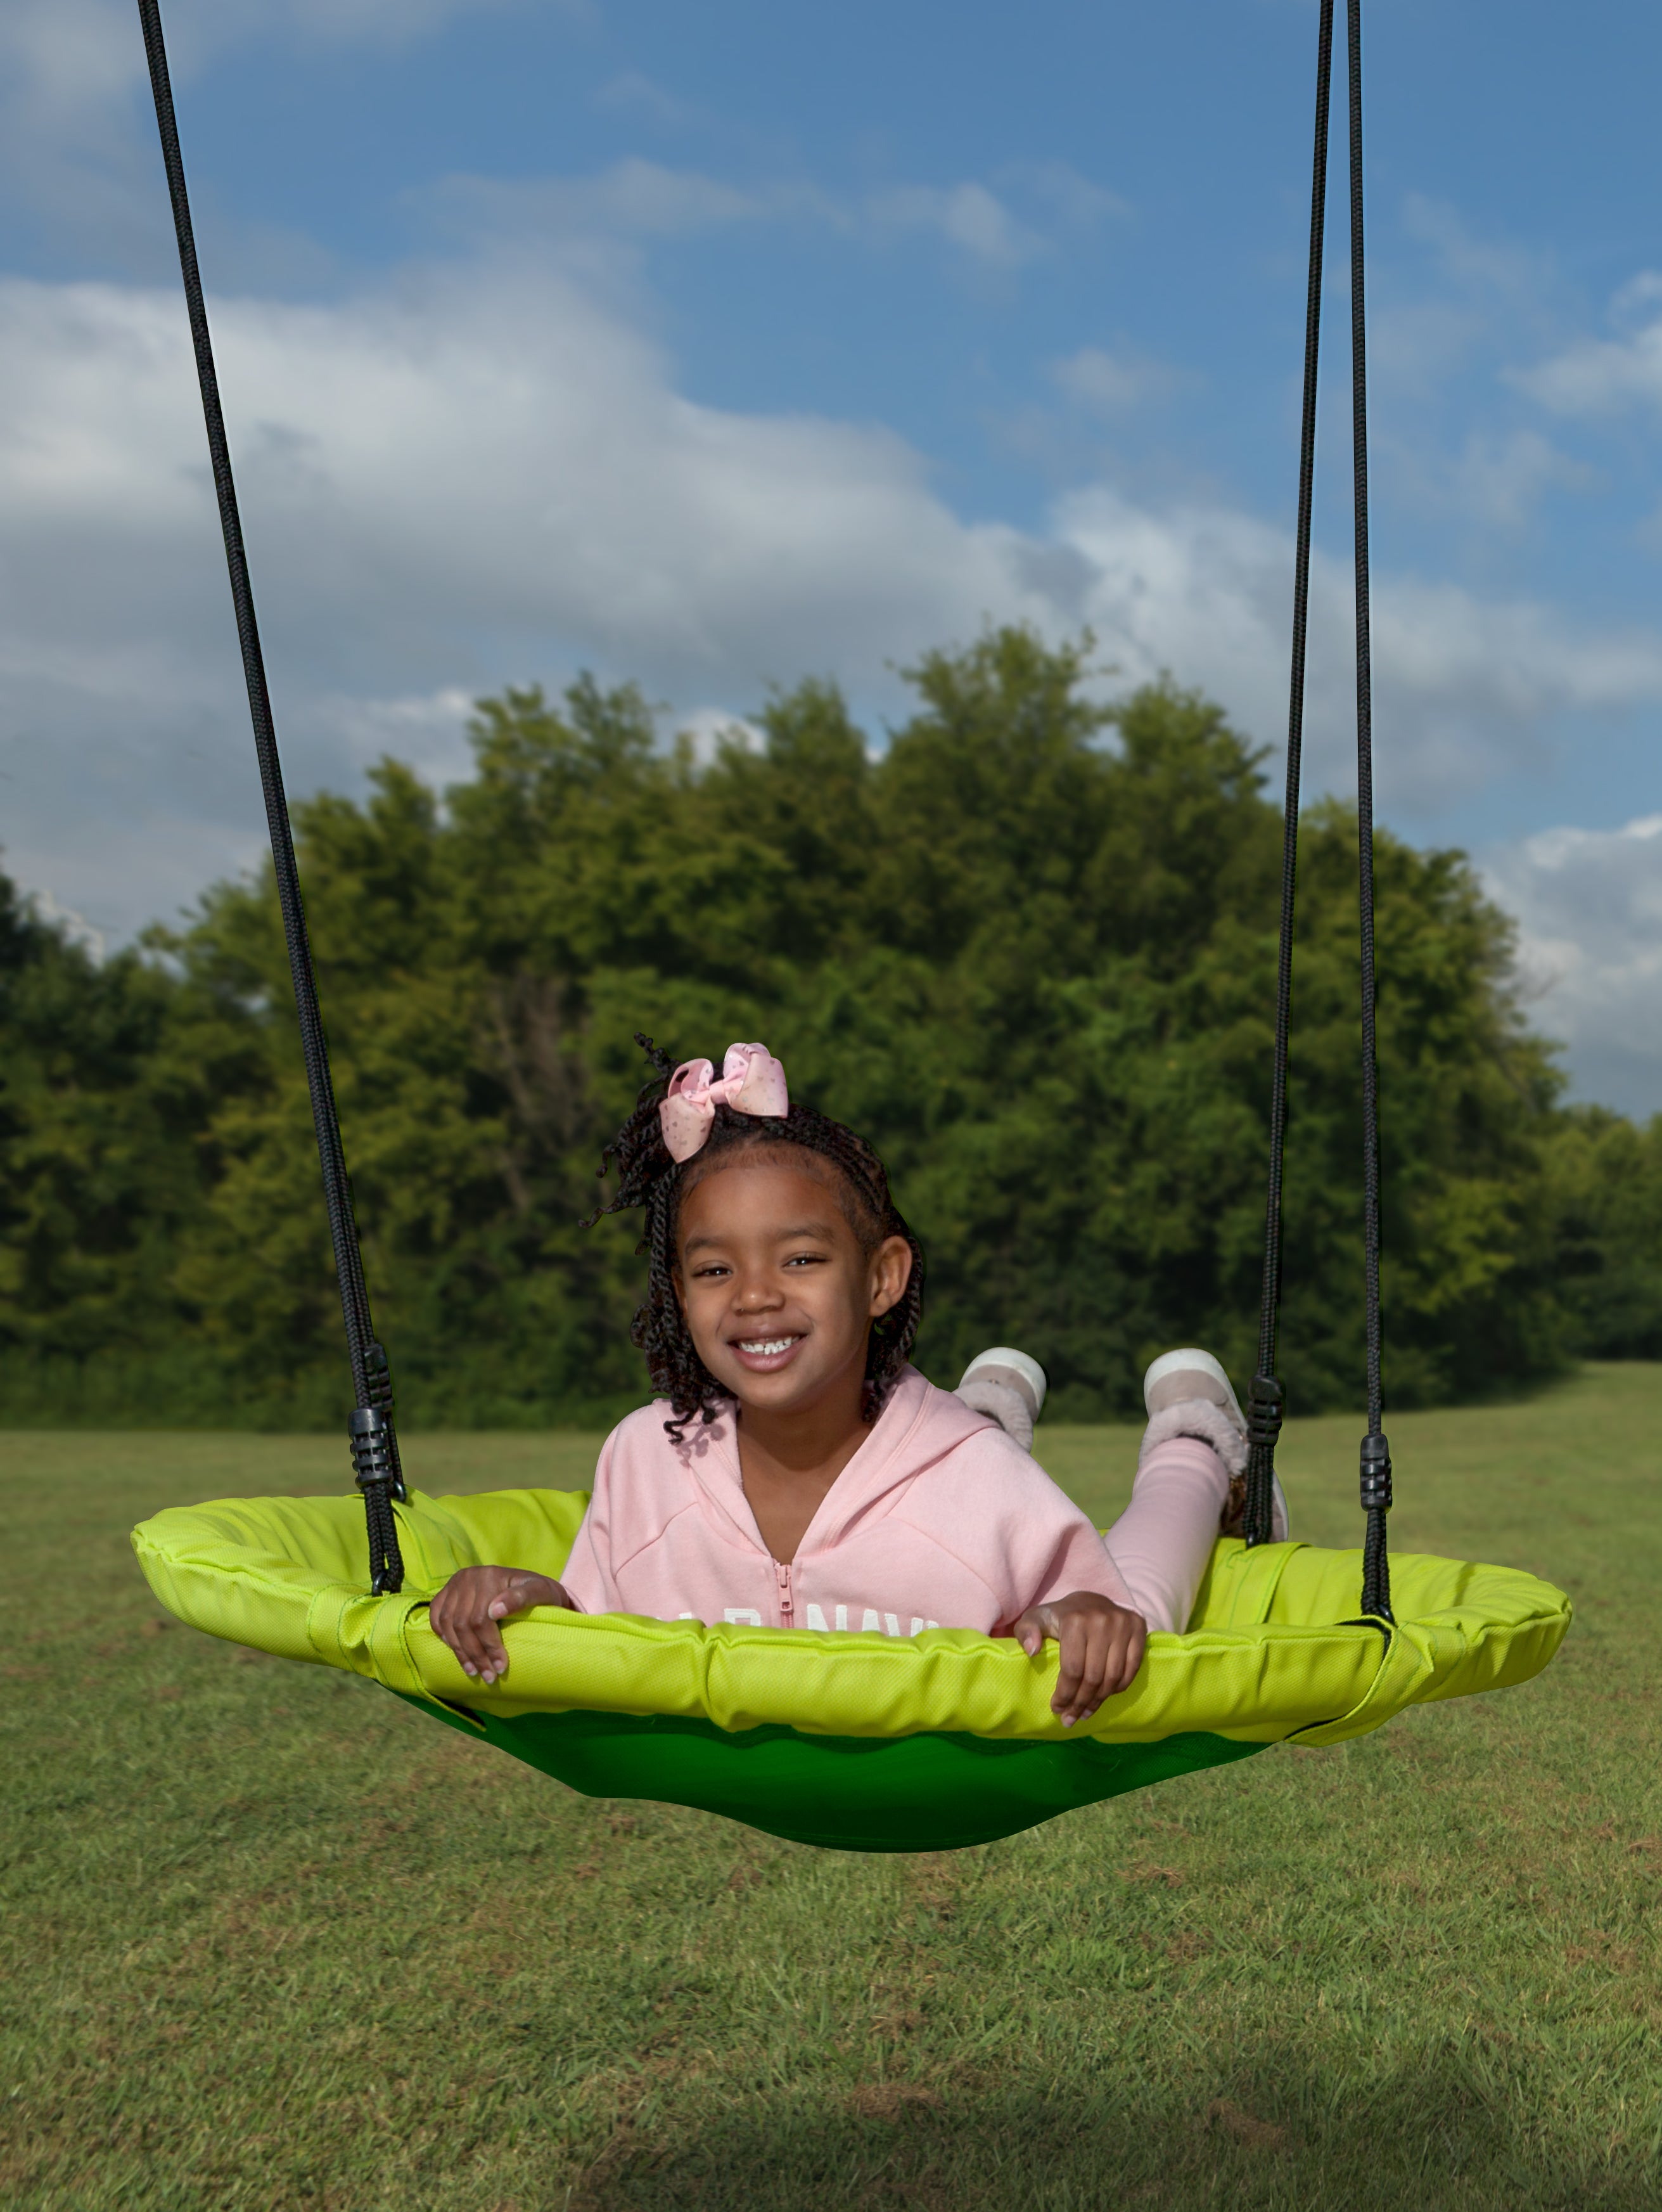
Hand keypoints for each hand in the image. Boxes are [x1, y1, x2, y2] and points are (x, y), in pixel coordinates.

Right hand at [427, 1565, 569, 1685]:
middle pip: (463, 1624)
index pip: (481, 1619)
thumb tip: (495, 1611)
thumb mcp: (541, 1592)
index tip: (501, 1668)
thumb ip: (522, 1598)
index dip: (490, 1646)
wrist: (531, 1585)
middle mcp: (469, 1576)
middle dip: (476, 1655)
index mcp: (491, 1575)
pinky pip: (436, 1615)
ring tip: (474, 1672)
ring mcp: (456, 1583)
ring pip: (448, 1624)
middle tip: (490, 1677)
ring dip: (459, 1652)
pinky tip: (455, 1650)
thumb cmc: (541, 1593)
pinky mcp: (447, 1591)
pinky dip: (442, 1634)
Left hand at [1012, 1590, 1146, 1725]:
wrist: (1091, 1600)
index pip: (1073, 1668)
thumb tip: (1032, 1651)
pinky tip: (1105, 1696)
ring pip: (1113, 1676)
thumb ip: (1026, 1631)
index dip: (1065, 1694)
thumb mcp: (1035, 1619)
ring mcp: (1123, 1624)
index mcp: (1075, 1620)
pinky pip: (1132, 1668)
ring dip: (1099, 1700)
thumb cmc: (1060, 1616)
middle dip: (1080, 1703)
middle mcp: (1102, 1621)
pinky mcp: (1138, 1628)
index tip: (1057, 1709)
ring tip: (1086, 1713)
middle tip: (1071, 1718)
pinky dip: (1119, 1687)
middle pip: (1094, 1676)